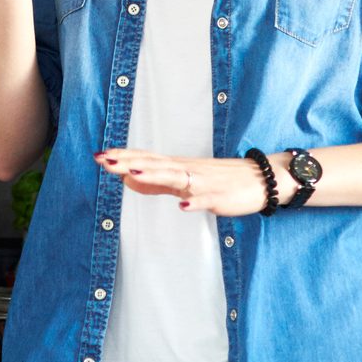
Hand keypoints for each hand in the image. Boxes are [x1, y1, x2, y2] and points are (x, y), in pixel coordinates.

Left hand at [95, 147, 273, 216]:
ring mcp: (203, 183)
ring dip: (154, 175)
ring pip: (175, 178)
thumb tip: (128, 181)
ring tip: (131, 174)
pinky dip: (195, 203)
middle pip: (154, 164)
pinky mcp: (219, 197)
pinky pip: (206, 200)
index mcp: (178, 166)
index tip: (100, 154)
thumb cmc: (221, 180)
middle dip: (128, 162)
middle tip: (104, 160)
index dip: (123, 157)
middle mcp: (187, 170)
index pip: (146, 159)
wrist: (262, 180)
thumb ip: (156, 183)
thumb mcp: (184, 181)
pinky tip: (183, 207)